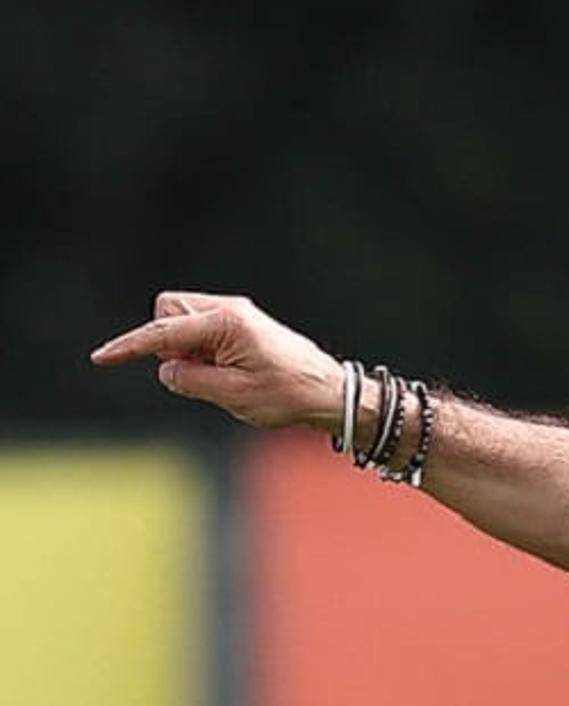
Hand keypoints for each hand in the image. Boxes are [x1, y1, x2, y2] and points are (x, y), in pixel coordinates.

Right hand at [91, 291, 345, 431]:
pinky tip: (226, 371)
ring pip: (184, 319)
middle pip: (169, 310)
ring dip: (184, 346)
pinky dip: (200, 349)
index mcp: (226, 323)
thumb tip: (167, 369)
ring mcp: (237, 315)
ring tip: (217, 375)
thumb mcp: (232, 395)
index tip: (102, 357)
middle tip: (195, 372)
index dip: (129, 346)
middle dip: (165, 339)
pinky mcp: (243, 326)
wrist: (329, 393)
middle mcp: (230, 311)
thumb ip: (189, 380)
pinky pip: (202, 330)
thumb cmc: (288, 394)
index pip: (163, 332)